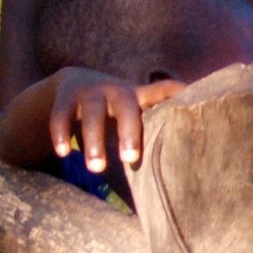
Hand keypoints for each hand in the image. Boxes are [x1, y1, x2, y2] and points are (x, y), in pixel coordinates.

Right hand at [50, 68, 184, 172]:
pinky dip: (61, 134)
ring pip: (92, 114)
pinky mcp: (66, 98)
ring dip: (94, 141)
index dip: (178, 94)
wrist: (75, 83)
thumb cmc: (118, 109)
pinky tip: (63, 153)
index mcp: (139, 95)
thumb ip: (155, 126)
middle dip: (128, 131)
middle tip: (130, 159)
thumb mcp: (137, 111)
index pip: (163, 90)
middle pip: (125, 107)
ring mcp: (90, 92)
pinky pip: (61, 115)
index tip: (191, 103)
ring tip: (96, 169)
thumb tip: (184, 163)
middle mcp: (116, 91)